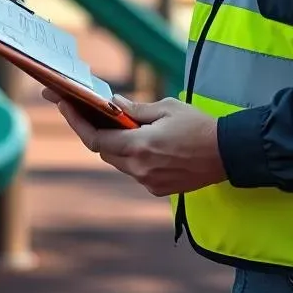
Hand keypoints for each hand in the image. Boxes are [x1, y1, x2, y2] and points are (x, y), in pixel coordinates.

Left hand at [42, 89, 226, 195]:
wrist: (229, 154)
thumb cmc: (200, 126)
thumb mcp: (168, 108)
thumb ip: (137, 109)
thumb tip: (112, 105)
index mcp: (140, 146)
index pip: (95, 138)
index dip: (75, 121)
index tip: (63, 103)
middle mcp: (139, 168)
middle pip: (104, 150)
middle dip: (94, 130)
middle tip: (85, 110)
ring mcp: (148, 182)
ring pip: (119, 162)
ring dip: (115, 144)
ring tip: (116, 124)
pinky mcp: (157, 189)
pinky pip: (135, 171)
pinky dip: (132, 156)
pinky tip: (140, 141)